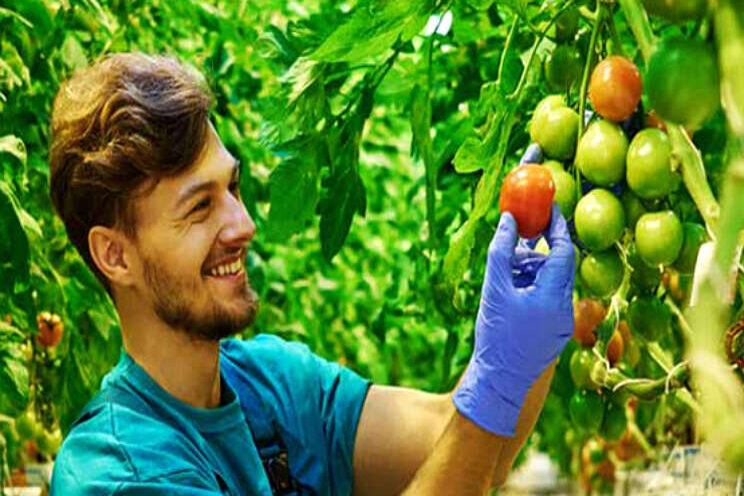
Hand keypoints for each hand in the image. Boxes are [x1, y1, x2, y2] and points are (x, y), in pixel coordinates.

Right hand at [453, 205, 574, 435]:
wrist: (499, 382)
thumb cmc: (496, 336)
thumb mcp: (494, 288)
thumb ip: (501, 251)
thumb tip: (509, 219)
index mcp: (555, 295)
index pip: (564, 250)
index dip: (557, 225)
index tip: (548, 205)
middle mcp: (566, 308)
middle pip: (555, 266)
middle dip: (534, 252)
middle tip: (514, 241)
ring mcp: (562, 322)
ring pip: (549, 282)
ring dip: (528, 271)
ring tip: (502, 276)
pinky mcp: (554, 332)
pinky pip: (546, 299)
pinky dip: (529, 288)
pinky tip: (507, 293)